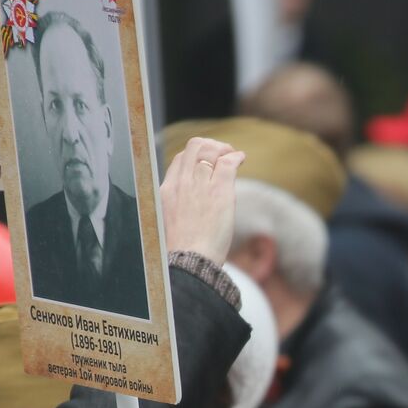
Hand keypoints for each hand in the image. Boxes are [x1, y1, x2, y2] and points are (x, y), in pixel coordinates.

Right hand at [160, 137, 245, 262]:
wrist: (189, 261)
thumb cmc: (181, 251)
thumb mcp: (168, 223)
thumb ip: (176, 207)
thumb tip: (187, 207)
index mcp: (166, 190)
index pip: (179, 159)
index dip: (194, 156)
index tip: (206, 162)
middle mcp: (182, 183)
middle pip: (194, 147)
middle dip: (210, 146)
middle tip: (222, 154)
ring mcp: (200, 185)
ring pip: (210, 150)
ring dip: (224, 149)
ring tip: (233, 156)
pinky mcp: (219, 191)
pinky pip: (228, 163)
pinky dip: (236, 157)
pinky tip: (241, 159)